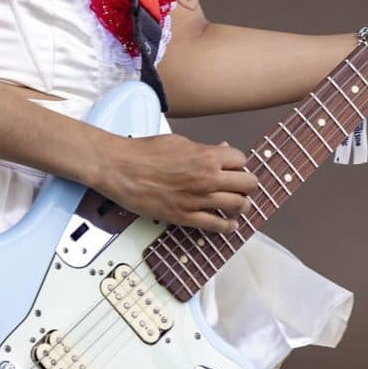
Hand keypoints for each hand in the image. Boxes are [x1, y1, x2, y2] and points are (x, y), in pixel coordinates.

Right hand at [88, 132, 262, 233]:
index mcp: (207, 156)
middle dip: (247, 185)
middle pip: (247, 184)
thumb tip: (222, 151)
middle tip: (243, 187)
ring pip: (238, 206)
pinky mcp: (184, 217)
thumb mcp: (180, 142)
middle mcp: (207, 178)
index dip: (239, 164)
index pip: (241, 161)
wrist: (120, 169)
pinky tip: (231, 225)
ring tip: (241, 206)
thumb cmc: (145, 153)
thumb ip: (204, 149)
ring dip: (242, 205)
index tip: (235, 168)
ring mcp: (198, 200)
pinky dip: (228, 226)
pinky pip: (216, 225)